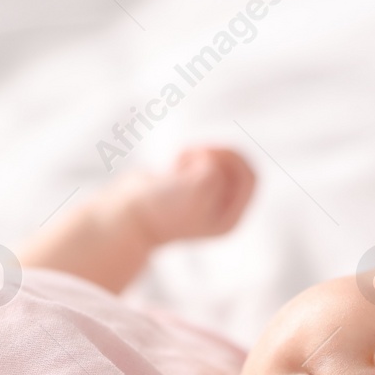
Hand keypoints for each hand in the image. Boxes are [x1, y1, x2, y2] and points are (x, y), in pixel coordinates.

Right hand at [127, 146, 256, 243]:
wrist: (124, 217)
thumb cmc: (159, 208)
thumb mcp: (195, 191)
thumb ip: (213, 174)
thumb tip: (210, 165)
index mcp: (229, 220)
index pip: (249, 177)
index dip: (231, 159)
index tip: (204, 156)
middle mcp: (221, 213)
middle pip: (238, 167)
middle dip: (217, 154)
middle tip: (194, 154)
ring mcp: (205, 200)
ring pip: (220, 162)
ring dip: (199, 154)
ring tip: (177, 166)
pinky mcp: (187, 187)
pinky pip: (201, 160)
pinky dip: (187, 157)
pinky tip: (172, 167)